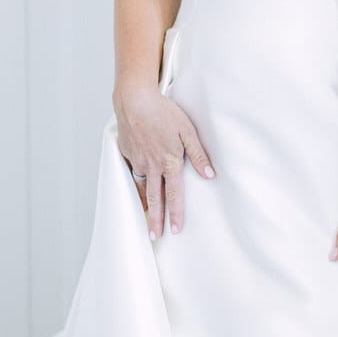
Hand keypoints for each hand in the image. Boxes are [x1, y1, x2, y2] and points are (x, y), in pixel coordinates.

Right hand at [114, 85, 215, 239]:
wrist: (134, 100)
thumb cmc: (163, 112)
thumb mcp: (187, 131)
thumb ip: (199, 155)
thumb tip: (210, 176)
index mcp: (169, 162)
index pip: (174, 194)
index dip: (176, 213)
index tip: (175, 230)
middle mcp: (152, 166)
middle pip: (154, 199)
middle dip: (156, 220)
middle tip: (155, 236)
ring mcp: (137, 161)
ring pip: (141, 188)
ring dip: (144, 206)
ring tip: (146, 220)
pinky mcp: (126, 154)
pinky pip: (132, 173)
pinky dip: (135, 185)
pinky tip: (137, 191)